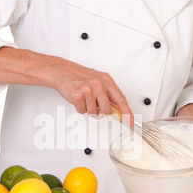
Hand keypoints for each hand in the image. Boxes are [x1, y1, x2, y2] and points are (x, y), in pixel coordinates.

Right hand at [0, 47, 133, 124]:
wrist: (61, 71)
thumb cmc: (79, 76)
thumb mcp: (97, 80)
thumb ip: (108, 94)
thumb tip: (117, 109)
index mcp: (106, 80)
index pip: (121, 99)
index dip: (127, 112)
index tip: (131, 121)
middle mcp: (98, 83)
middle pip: (106, 110)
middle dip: (100, 112)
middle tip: (93, 105)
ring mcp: (88, 89)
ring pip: (93, 112)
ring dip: (88, 109)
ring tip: (83, 98)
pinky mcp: (77, 95)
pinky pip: (82, 111)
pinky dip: (79, 108)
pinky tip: (77, 98)